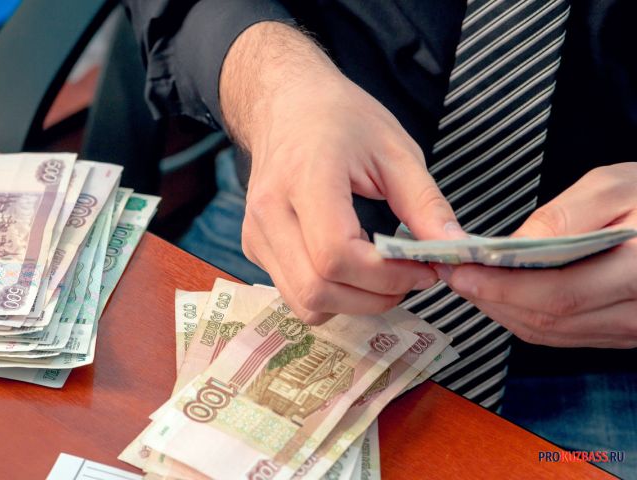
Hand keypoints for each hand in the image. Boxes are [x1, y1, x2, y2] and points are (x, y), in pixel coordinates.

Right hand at [220, 22, 464, 322]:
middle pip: (317, 290)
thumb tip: (455, 250)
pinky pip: (294, 293)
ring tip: (381, 276)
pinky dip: (331, 294)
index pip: (336, 256)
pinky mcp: (253, 246)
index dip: (386, 277)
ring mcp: (255, 233)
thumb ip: (425, 204)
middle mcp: (269, 213)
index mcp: (305, 179)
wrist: (285, 103)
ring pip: (304, 302)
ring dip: (351, 303)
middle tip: (408, 279)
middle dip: (372, 298)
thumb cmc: (339, 118)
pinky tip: (352, 267)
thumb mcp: (394, 151)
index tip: (422, 269)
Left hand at [437, 163, 636, 347]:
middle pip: (546, 320)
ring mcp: (629, 329)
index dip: (501, 288)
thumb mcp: (613, 187)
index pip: (558, 295)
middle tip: (452, 274)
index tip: (460, 271)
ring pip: (549, 333)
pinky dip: (522, 316)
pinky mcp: (617, 332)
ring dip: (500, 310)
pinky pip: (561, 335)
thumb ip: (562, 218)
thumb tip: (512, 247)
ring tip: (467, 282)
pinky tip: (499, 295)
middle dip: (489, 299)